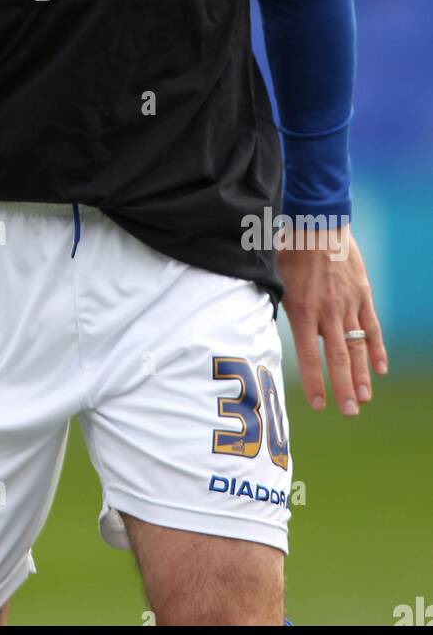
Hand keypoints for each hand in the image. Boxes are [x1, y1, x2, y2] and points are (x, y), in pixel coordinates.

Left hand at [276, 222, 386, 415]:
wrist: (319, 221)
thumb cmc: (289, 247)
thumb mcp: (273, 277)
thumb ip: (272, 304)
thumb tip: (253, 325)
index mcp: (301, 309)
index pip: (309, 355)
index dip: (314, 382)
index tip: (319, 405)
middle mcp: (327, 312)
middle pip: (338, 358)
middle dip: (343, 388)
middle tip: (349, 412)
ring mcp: (348, 304)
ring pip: (357, 346)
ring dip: (361, 375)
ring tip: (363, 399)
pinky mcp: (363, 294)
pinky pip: (372, 326)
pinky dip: (377, 349)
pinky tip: (380, 369)